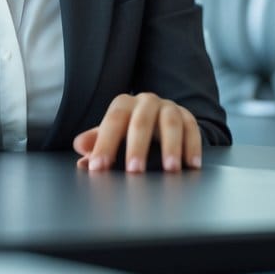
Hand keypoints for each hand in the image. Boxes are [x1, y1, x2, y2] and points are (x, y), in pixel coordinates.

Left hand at [72, 93, 201, 173]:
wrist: (159, 118)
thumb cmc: (130, 129)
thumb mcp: (113, 134)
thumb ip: (97, 144)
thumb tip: (82, 157)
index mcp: (123, 104)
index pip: (112, 122)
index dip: (104, 144)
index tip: (98, 167)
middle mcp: (146, 101)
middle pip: (140, 121)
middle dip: (137, 147)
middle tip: (134, 171)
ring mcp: (169, 108)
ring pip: (170, 123)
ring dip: (171, 147)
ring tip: (170, 169)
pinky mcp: (188, 117)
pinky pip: (192, 129)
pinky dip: (193, 147)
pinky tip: (191, 165)